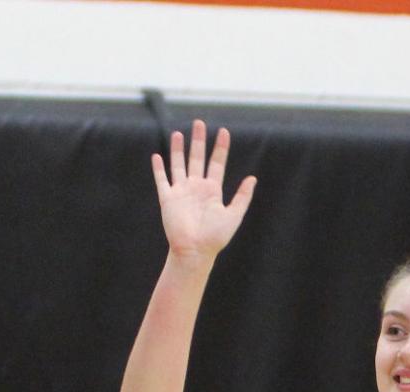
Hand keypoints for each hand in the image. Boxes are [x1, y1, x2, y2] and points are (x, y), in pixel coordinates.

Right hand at [153, 120, 256, 262]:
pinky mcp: (167, 199)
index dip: (220, 148)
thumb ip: (242, 196)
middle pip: (197, 158)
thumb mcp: (234, 215)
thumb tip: (253, 178)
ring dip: (177, 149)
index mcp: (212, 190)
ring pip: (178, 165)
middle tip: (198, 122)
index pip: (216, 163)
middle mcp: (196, 188)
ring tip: (178, 133)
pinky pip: (162, 180)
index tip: (223, 131)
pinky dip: (159, 169)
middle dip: (198, 140)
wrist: (195, 251)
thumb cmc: (215, 237)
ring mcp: (181, 192)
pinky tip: (157, 156)